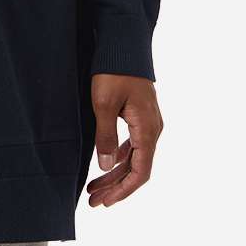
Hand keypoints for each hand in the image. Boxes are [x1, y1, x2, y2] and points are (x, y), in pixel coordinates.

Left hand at [85, 73, 162, 207]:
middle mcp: (152, 129)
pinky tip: (105, 162)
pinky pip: (133, 143)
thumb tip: (104, 167)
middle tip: (93, 200)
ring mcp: (148, 122)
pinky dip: (119, 156)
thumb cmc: (114, 71)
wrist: (124, 43)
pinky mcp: (141, 115)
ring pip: (134, 157)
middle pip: (136, 168)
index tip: (105, 202)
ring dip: (115, 173)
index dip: (123, 190)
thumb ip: (105, 136)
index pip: (140, 172)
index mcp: (147, 129)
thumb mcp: (103, 104)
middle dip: (115, 186)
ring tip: (94, 187)